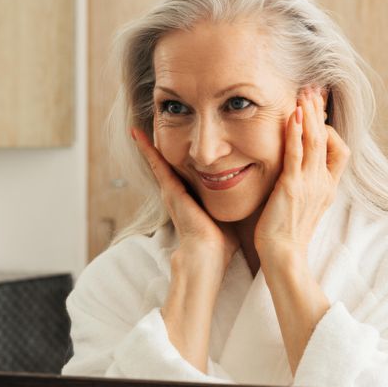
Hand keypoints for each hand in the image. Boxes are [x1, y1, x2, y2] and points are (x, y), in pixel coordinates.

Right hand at [131, 128, 239, 284]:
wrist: (207, 256)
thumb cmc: (220, 243)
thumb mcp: (226, 214)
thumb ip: (232, 203)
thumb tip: (250, 196)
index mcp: (189, 198)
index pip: (181, 173)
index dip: (178, 157)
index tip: (175, 142)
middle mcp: (176, 194)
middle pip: (166, 165)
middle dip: (157, 149)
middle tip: (147, 130)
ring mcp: (170, 192)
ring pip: (158, 162)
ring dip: (147, 146)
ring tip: (136, 130)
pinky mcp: (170, 191)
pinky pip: (157, 165)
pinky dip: (147, 150)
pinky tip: (138, 135)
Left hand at [254, 85, 350, 269]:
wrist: (283, 256)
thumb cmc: (287, 236)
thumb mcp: (302, 207)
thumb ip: (302, 187)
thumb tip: (294, 175)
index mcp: (327, 188)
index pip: (340, 151)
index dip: (330, 130)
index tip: (317, 115)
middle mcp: (323, 183)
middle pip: (329, 138)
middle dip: (321, 112)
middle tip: (314, 89)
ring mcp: (310, 184)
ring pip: (317, 140)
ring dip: (311, 114)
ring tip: (305, 93)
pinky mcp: (292, 186)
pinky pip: (298, 153)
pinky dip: (298, 132)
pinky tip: (294, 114)